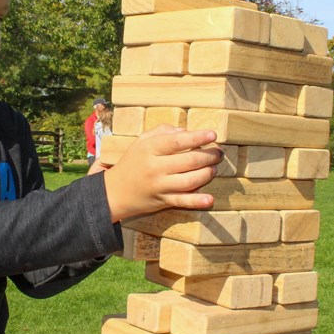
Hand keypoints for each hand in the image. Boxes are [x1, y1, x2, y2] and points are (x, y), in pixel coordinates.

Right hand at [102, 125, 220, 222]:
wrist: (115, 191)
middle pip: (189, 161)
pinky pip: (182, 201)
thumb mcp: (141, 141)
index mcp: (150, 149)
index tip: (213, 134)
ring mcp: (159, 186)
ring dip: (207, 173)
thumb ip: (163, 131)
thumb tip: (186, 131)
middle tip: (218, 153)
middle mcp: (155, 167)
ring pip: (190, 180)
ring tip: (213, 168)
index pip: (177, 141)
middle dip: (209, 156)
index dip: (197, 138)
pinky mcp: (163, 201)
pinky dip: (197, 201)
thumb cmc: (132, 162)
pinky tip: (209, 199)